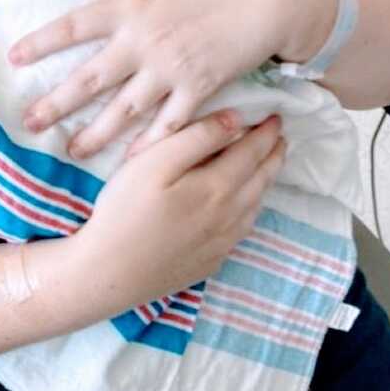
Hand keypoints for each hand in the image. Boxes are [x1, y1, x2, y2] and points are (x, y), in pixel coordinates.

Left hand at [9, 0, 307, 157]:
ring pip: (124, 110)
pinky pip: (169, 125)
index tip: (14, 59)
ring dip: (96, 134)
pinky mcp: (199, 89)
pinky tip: (132, 164)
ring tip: (72, 152)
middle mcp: (143, 42)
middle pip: (89, 79)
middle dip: (56, 104)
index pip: (73, 26)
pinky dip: (150, 146)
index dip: (41, 42)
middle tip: (28, 124)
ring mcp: (170, 70)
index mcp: (129, 5)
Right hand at [67, 109, 285, 317]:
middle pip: (260, 180)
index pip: (252, 153)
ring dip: (265, 182)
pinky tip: (243, 207)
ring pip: (255, 206)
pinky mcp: (210, 261)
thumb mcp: (154, 163)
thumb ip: (196, 138)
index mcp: (217, 187)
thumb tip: (235, 120)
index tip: (275, 117)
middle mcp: (229, 216)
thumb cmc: (125, 210)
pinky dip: (251, 209)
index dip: (265, 133)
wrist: (109, 272)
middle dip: (273, 155)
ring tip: (267, 166)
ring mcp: (221, 243)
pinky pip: (242, 230)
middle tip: (280, 138)